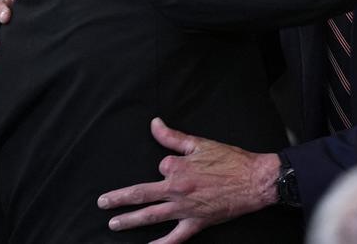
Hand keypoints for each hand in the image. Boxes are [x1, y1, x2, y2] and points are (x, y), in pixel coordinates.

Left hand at [97, 118, 278, 243]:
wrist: (254, 180)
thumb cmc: (230, 160)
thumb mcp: (200, 143)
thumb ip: (172, 137)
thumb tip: (154, 123)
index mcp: (177, 169)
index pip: (159, 168)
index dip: (166, 167)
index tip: (177, 166)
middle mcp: (176, 190)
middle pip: (140, 195)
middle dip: (118, 200)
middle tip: (102, 203)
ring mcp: (184, 210)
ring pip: (151, 217)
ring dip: (130, 221)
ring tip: (113, 224)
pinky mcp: (195, 224)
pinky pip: (175, 238)